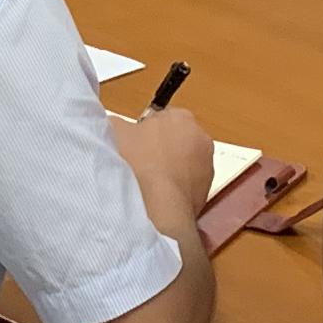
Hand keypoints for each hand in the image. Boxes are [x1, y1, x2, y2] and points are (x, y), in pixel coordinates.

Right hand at [113, 94, 217, 233]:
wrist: (159, 206)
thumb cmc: (139, 164)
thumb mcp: (115, 132)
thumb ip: (117, 122)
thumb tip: (117, 126)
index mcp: (181, 117)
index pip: (162, 117)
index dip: (145, 130)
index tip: (134, 144)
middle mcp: (201, 137)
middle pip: (176, 138)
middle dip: (161, 148)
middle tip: (140, 161)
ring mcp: (207, 164)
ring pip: (184, 161)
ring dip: (170, 168)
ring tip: (149, 180)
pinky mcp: (207, 188)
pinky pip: (188, 182)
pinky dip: (177, 186)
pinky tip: (160, 194)